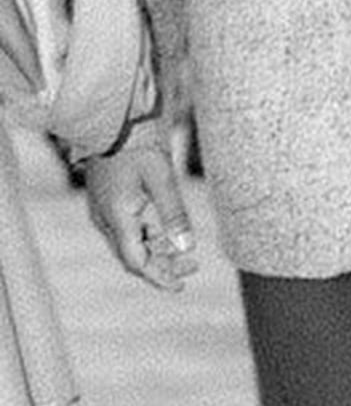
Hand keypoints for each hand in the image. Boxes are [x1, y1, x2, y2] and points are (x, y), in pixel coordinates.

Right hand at [84, 132, 198, 290]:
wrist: (109, 119)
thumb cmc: (137, 144)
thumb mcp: (162, 178)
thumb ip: (174, 215)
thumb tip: (187, 248)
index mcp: (118, 217)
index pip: (137, 263)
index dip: (159, 277)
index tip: (181, 285)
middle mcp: (104, 219)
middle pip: (132, 257)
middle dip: (162, 265)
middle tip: (193, 265)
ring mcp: (102, 211)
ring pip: (128, 245)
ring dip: (155, 250)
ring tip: (184, 249)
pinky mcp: (104, 203)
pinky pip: (124, 230)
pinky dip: (146, 236)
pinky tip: (165, 232)